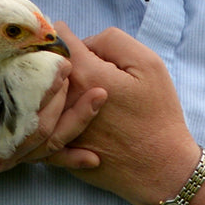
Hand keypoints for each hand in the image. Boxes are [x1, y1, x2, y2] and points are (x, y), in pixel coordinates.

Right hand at [0, 60, 106, 182]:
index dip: (36, 93)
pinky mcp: (3, 164)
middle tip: (75, 68)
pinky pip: (41, 160)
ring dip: (74, 123)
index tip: (53, 64)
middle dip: (62, 99)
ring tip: (99, 98)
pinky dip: (67, 157)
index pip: (11, 115)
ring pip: (45, 145)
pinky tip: (91, 157)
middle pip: (38, 128)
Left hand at [47, 23, 201, 204]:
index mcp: (84, 74)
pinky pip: (47, 121)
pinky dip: (55, 113)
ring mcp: (56, 127)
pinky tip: (74, 115)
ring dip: (55, 87)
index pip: (57, 37)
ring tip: (79, 91)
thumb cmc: (158, 115)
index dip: (68, 35)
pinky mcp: (57, 149)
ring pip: (43, 93)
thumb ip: (110, 41)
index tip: (79, 44)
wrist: (161, 169)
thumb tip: (83, 41)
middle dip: (60, 60)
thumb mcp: (147, 64)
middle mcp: (63, 99)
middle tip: (83, 69)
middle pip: (46, 65)